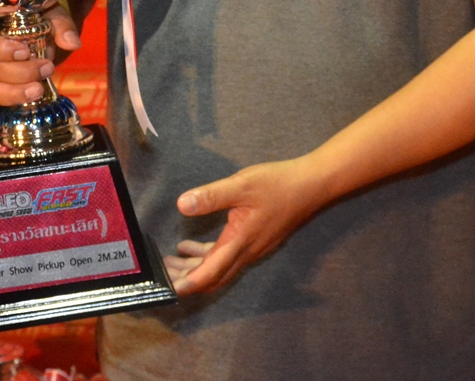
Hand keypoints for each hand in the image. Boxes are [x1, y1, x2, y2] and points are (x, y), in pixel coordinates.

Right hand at [0, 3, 81, 127]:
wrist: (40, 34)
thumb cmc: (39, 21)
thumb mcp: (51, 16)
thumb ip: (61, 25)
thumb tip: (72, 43)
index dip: (2, 50)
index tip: (26, 52)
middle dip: (21, 73)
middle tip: (47, 69)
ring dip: (14, 94)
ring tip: (38, 91)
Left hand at [164, 158, 326, 295]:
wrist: (311, 186)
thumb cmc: (278, 184)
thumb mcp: (241, 185)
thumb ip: (212, 196)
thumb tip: (182, 204)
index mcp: (240, 242)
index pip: (210, 273)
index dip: (187, 283)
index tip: (167, 289)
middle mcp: (246, 252)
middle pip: (213, 277)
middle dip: (186, 279)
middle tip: (162, 276)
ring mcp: (253, 249)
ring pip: (220, 268)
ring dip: (195, 268)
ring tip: (171, 262)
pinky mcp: (256, 241)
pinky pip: (228, 257)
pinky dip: (208, 256)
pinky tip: (192, 245)